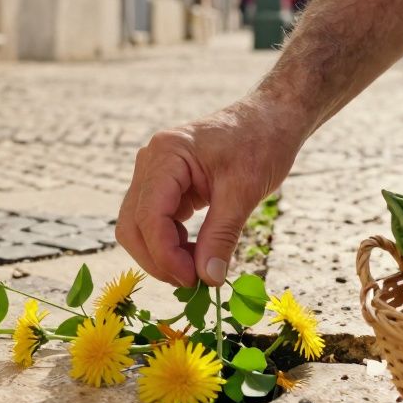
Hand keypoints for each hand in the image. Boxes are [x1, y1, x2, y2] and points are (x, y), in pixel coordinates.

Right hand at [115, 99, 305, 286]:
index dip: (165, 255)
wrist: (270, 119)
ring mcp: (155, 173)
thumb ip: (222, 236)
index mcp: (166, 155)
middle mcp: (151, 161)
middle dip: (158, 259)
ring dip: (163, 254)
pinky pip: (156, 221)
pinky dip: (171, 243)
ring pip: (139, 226)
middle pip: (133, 224)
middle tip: (193, 283)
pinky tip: (197, 252)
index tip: (192, 280)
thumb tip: (208, 279)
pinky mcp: (166, 185)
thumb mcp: (244, 192)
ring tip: (199, 269)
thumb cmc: (260, 144)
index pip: (148, 216)